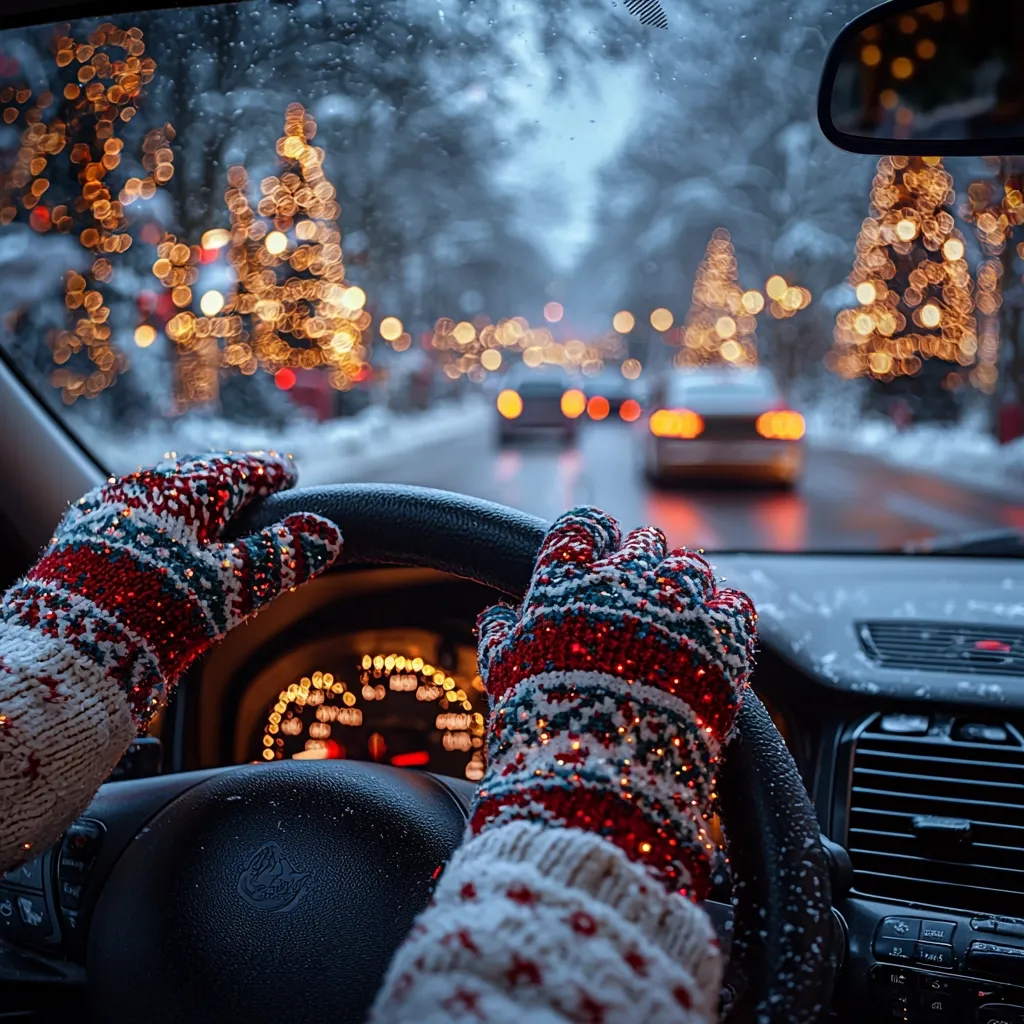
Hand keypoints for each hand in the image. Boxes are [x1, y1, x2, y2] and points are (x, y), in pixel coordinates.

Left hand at [6, 450, 341, 725]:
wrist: (66, 651)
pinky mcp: (81, 537)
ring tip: (216, 522)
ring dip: (195, 505)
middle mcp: (139, 487)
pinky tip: (167, 547)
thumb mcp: (230, 587)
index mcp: (181, 488)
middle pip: (198, 476)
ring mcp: (106, 510)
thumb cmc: (155, 614)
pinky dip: (164, 525)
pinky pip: (135, 517)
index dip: (270, 473)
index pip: (238, 468)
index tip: (289, 474)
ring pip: (163, 496)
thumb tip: (327, 533)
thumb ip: (281, 557)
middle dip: (231, 484)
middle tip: (257, 493)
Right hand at [473, 506, 755, 897]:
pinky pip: (734, 605)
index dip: (591, 538)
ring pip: (689, 567)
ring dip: (681, 589)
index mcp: (565, 582)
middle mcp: (623, 580)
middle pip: (642, 542)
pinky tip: (711, 642)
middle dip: (638, 568)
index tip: (597, 554)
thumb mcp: (505, 678)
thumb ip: (504, 636)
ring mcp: (677, 606)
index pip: (583, 525)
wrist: (600, 789)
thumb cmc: (541, 733)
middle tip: (636, 605)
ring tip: (675, 627)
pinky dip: (723, 618)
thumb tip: (497, 618)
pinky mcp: (723, 640)